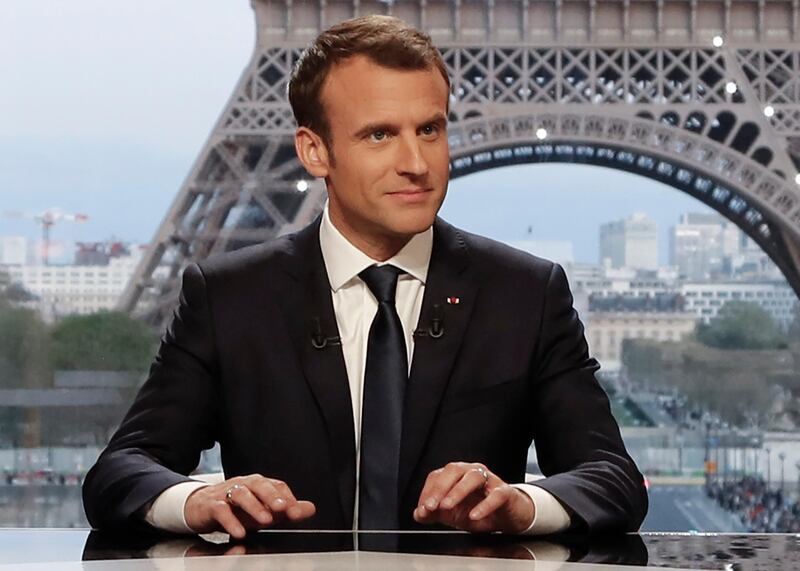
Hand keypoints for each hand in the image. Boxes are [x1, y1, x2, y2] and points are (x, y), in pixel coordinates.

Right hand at [184, 474, 315, 538]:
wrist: (200, 507)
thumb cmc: (235, 508)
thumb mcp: (263, 509)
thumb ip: (285, 510)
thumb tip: (310, 508)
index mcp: (258, 484)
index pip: (276, 485)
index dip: (287, 497)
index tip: (297, 513)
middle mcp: (243, 485)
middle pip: (259, 484)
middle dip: (272, 496)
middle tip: (283, 509)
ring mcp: (226, 493)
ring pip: (240, 494)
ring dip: (254, 507)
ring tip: (265, 521)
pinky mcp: (210, 506)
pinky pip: (221, 510)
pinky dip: (230, 521)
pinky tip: (239, 532)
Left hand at [413, 462, 534, 533]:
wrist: (507, 516)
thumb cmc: (479, 509)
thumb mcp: (453, 514)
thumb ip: (434, 513)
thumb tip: (418, 514)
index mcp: (457, 475)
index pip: (438, 476)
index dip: (427, 491)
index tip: (422, 508)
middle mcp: (472, 472)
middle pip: (454, 470)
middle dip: (440, 488)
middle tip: (431, 506)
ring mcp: (490, 480)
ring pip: (474, 477)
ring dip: (458, 491)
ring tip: (447, 506)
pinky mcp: (505, 492)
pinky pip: (495, 495)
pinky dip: (484, 505)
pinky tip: (474, 515)